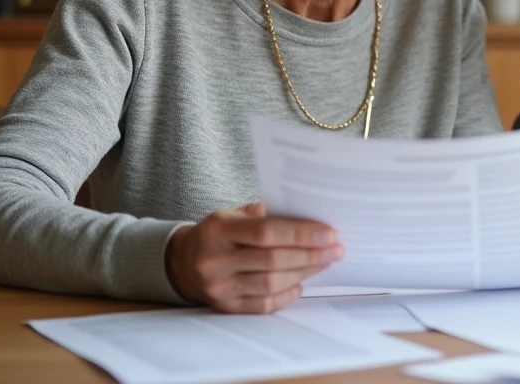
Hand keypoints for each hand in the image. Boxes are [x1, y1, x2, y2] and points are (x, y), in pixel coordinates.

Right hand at [165, 202, 343, 312]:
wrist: (183, 262)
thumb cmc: (219, 232)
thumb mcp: (233, 213)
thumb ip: (266, 213)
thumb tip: (310, 216)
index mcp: (218, 230)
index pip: (266, 232)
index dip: (301, 234)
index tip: (330, 233)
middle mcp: (215, 260)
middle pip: (273, 260)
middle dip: (311, 255)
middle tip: (336, 250)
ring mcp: (219, 287)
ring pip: (271, 284)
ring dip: (304, 273)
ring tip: (324, 262)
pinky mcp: (225, 307)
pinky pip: (263, 305)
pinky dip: (287, 294)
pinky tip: (301, 283)